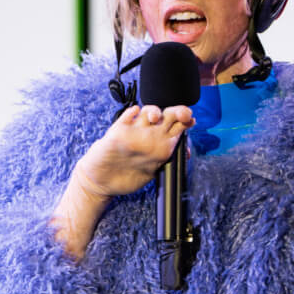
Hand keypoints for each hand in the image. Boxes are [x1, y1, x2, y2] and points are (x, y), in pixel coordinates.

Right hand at [53, 104, 192, 260]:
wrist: (102, 181)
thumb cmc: (127, 175)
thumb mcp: (154, 168)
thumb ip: (168, 157)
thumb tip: (186, 153)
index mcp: (160, 141)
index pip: (178, 124)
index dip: (185, 118)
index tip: (190, 121)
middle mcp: (148, 133)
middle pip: (167, 115)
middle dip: (176, 112)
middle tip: (182, 115)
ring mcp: (133, 130)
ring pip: (149, 112)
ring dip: (154, 112)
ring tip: (155, 119)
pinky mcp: (117, 131)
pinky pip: (127, 116)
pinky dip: (132, 113)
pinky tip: (134, 113)